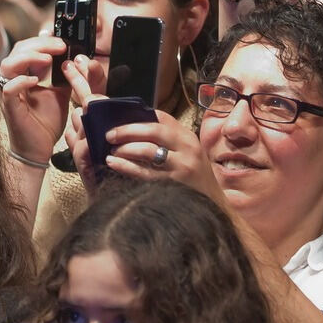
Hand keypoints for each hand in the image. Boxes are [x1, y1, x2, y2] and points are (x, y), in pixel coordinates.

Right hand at [0, 35, 72, 162]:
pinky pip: (8, 88)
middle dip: (40, 44)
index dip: (43, 40)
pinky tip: (36, 81)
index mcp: (23, 74)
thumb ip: (65, 75)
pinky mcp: (8, 107)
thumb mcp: (61, 93)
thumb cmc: (46, 121)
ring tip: (48, 60)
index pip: (28, 47)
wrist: (39, 148)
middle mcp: (12, 80)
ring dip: (29, 57)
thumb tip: (74, 56)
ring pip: (8, 64)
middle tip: (60, 46)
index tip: (62, 41)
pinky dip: (21, 81)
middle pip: (18, 50)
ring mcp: (8, 92)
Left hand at [104, 111, 223, 204]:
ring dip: (125, 148)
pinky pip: (144, 173)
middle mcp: (187, 148)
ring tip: (111, 151)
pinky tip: (113, 164)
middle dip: (127, 130)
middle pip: (153, 130)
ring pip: (147, 150)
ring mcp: (181, 167)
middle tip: (109, 134)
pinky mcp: (173, 185)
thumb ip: (167, 141)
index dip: (138, 116)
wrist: (213, 206)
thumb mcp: (186, 154)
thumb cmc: (194, 178)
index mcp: (188, 137)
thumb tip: (132, 129)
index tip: (118, 118)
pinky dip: (125, 166)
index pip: (161, 117)